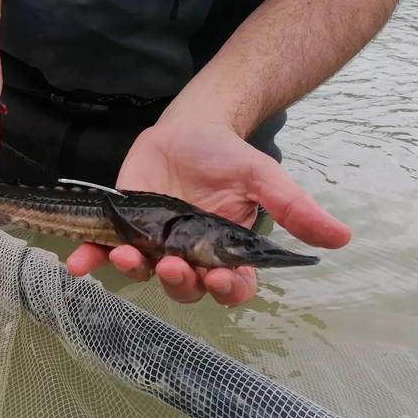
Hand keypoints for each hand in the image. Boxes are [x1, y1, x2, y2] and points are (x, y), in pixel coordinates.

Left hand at [65, 120, 350, 305]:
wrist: (189, 126)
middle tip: (170, 263)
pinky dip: (89, 258)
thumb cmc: (227, 154)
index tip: (219, 278)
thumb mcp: (262, 176)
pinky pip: (103, 251)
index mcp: (225, 251)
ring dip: (132, 270)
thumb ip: (293, 207)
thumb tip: (341, 238)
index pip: (229, 287)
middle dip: (177, 281)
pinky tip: (77, 262)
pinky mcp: (123, 228)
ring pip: (143, 273)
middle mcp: (188, 255)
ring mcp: (152, 244)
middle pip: (184, 287)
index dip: (224, 290)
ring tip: (124, 253)